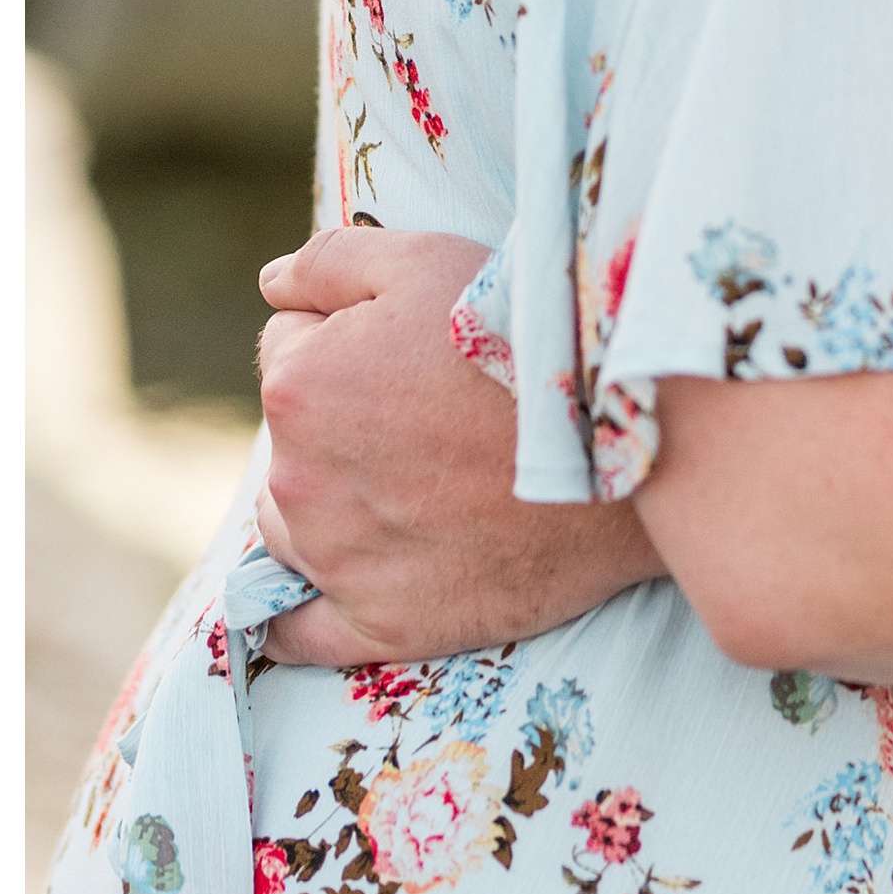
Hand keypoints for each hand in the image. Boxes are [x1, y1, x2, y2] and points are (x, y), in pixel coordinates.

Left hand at [255, 228, 662, 664]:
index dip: (346, 337)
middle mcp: (297, 481)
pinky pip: (297, 634)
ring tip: (422, 483)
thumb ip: (330, 261)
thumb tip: (270, 286)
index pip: (286, 348)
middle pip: (291, 440)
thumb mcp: (430, 260)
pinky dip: (303, 612)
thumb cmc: (527, 341)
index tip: (409, 349)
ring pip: (292, 524)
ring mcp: (334, 563)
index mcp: (299, 387)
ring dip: (331, 503)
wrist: (623, 449)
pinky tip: (331, 589)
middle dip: (339, 423)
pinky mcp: (375, 628)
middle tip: (428, 416)